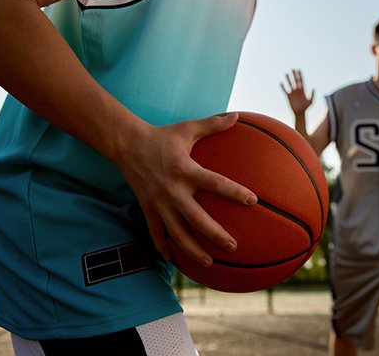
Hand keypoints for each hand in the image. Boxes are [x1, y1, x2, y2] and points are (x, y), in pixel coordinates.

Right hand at [118, 112, 256, 266]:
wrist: (126, 144)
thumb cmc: (162, 135)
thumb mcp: (187, 128)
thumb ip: (213, 124)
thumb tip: (238, 115)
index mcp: (185, 169)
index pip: (214, 183)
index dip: (234, 192)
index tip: (253, 201)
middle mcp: (172, 189)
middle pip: (196, 218)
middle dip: (215, 235)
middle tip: (233, 247)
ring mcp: (158, 202)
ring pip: (177, 232)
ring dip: (193, 249)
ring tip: (210, 263)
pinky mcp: (147, 208)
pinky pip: (155, 232)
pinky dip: (163, 246)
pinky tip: (173, 260)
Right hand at [281, 69, 313, 114]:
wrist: (300, 112)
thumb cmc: (306, 107)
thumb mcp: (311, 101)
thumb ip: (312, 94)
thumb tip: (314, 88)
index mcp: (303, 90)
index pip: (301, 80)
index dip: (300, 75)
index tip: (299, 70)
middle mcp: (297, 90)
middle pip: (295, 80)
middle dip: (294, 75)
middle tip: (293, 69)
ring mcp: (292, 92)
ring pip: (290, 84)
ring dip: (288, 79)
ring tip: (286, 73)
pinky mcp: (288, 96)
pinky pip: (285, 90)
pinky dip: (283, 87)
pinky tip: (281, 83)